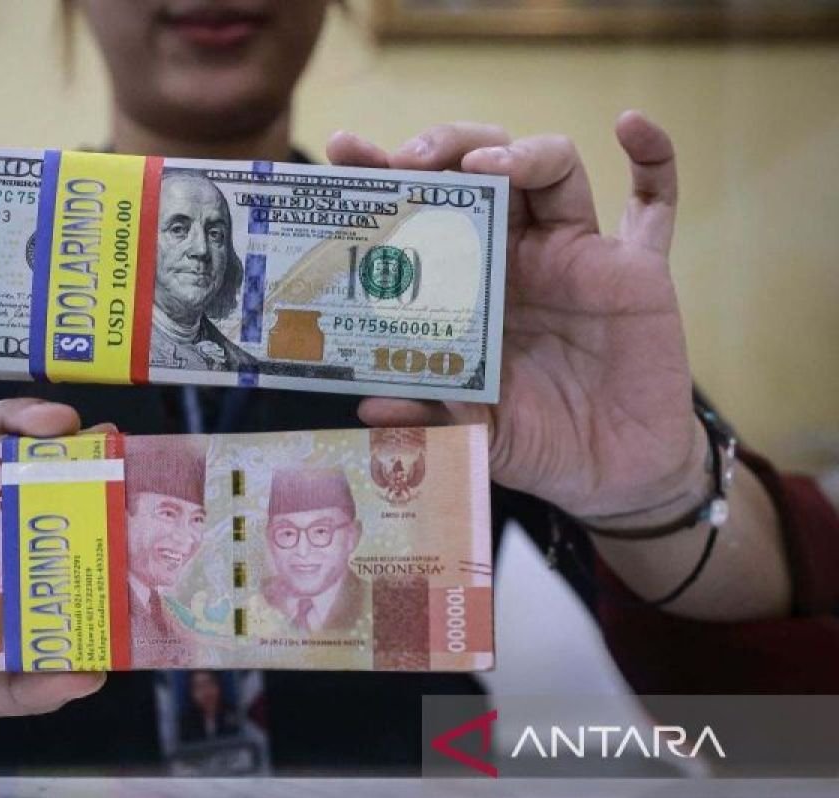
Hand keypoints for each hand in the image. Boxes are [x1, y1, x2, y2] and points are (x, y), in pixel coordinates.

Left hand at [329, 116, 708, 518]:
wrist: (612, 473)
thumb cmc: (537, 440)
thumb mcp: (472, 431)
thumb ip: (427, 415)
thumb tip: (370, 406)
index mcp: (467, 281)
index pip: (421, 209)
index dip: (382, 175)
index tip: (342, 151)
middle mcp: (517, 255)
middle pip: (483, 168)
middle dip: (445, 149)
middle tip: (406, 162)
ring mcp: (579, 255)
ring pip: (553, 168)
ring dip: (522, 152)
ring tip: (488, 164)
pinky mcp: (638, 271)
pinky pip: (655, 203)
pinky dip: (653, 157)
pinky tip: (631, 123)